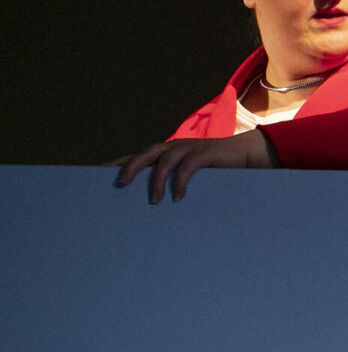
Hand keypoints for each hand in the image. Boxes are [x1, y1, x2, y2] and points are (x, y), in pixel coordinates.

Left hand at [112, 131, 277, 202]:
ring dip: (156, 180)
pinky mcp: (206, 153)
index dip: (119, 163)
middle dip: (130, 167)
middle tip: (120, 184)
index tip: (99, 173)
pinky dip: (181, 181)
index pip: (137, 155)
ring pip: (164, 159)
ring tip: (154, 200)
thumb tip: (152, 203)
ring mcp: (190, 149)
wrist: (245, 154)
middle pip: (146, 153)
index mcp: (167, 152)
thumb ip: (171, 181)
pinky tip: (178, 196)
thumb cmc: (214, 168)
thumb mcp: (188, 174)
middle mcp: (175, 147)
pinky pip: (188, 166)